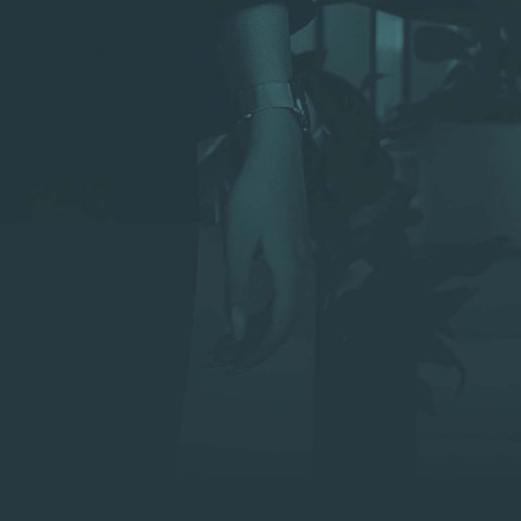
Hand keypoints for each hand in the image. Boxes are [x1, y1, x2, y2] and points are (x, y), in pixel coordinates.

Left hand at [215, 124, 310, 371]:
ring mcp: (297, 260)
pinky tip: (240, 318)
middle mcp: (300, 270)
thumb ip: (235, 286)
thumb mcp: (237, 240)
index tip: (234, 366)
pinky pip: (278, 291)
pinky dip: (258, 308)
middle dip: (252, 346)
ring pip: (279, 308)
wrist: (277, 154)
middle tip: (220, 361)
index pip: (280, 325)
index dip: (259, 351)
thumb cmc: (255, 193)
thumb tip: (236, 331)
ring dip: (253, 329)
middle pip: (281, 321)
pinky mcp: (290, 251)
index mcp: (290, 271)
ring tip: (224, 345)